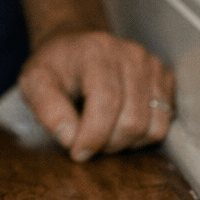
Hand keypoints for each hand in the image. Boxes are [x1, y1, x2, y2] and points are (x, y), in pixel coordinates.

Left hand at [18, 30, 175, 161]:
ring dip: (127, 142)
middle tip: (89, 142)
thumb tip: (71, 138)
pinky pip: (165, 122)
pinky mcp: (164, 76)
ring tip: (104, 133)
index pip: (106, 103)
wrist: (75, 46)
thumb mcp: (34, 83)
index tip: (77, 152)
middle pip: (132, 120)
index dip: (93, 136)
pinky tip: (121, 125)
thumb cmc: (54, 67)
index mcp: (95, 52)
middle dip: (108, 143)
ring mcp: (151, 64)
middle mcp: (130, 54)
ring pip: (153, 126)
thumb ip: (47, 110)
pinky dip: (143, 135)